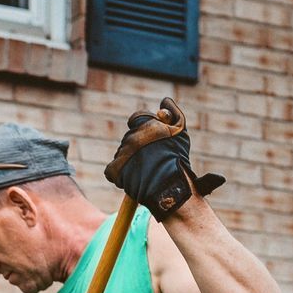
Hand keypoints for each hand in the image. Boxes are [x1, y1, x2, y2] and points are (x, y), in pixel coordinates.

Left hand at [102, 97, 224, 221]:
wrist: (170, 190)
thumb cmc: (178, 160)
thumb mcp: (181, 132)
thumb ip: (172, 113)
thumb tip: (163, 102)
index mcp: (147, 125)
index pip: (136, 118)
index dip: (143, 128)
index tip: (151, 140)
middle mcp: (133, 137)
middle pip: (129, 137)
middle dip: (138, 146)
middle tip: (152, 160)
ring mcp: (123, 153)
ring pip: (122, 153)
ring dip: (130, 160)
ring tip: (145, 171)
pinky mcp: (114, 170)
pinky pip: (112, 169)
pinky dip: (119, 173)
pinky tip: (133, 178)